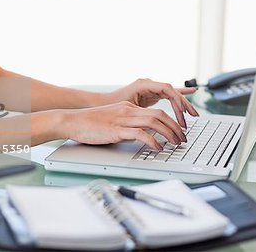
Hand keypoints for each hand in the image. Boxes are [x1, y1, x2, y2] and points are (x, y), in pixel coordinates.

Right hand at [61, 101, 186, 149]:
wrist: (72, 121)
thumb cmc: (89, 123)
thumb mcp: (113, 119)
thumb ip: (127, 124)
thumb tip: (142, 135)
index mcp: (128, 107)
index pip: (157, 111)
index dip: (172, 121)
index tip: (178, 131)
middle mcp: (128, 110)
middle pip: (160, 115)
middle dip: (176, 127)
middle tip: (183, 139)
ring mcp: (122, 119)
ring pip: (154, 122)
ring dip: (169, 133)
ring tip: (175, 144)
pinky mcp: (116, 130)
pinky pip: (140, 134)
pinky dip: (152, 141)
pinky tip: (157, 148)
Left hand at [102, 79, 198, 127]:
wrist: (102, 103)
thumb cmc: (112, 105)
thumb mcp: (127, 108)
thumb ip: (141, 112)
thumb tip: (154, 120)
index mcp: (143, 84)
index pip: (167, 89)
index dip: (178, 101)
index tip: (183, 113)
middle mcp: (149, 84)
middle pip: (172, 92)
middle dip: (184, 104)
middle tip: (193, 116)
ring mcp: (150, 88)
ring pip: (171, 95)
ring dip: (182, 104)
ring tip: (193, 114)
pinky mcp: (150, 94)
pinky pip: (168, 95)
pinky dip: (178, 97)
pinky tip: (191, 93)